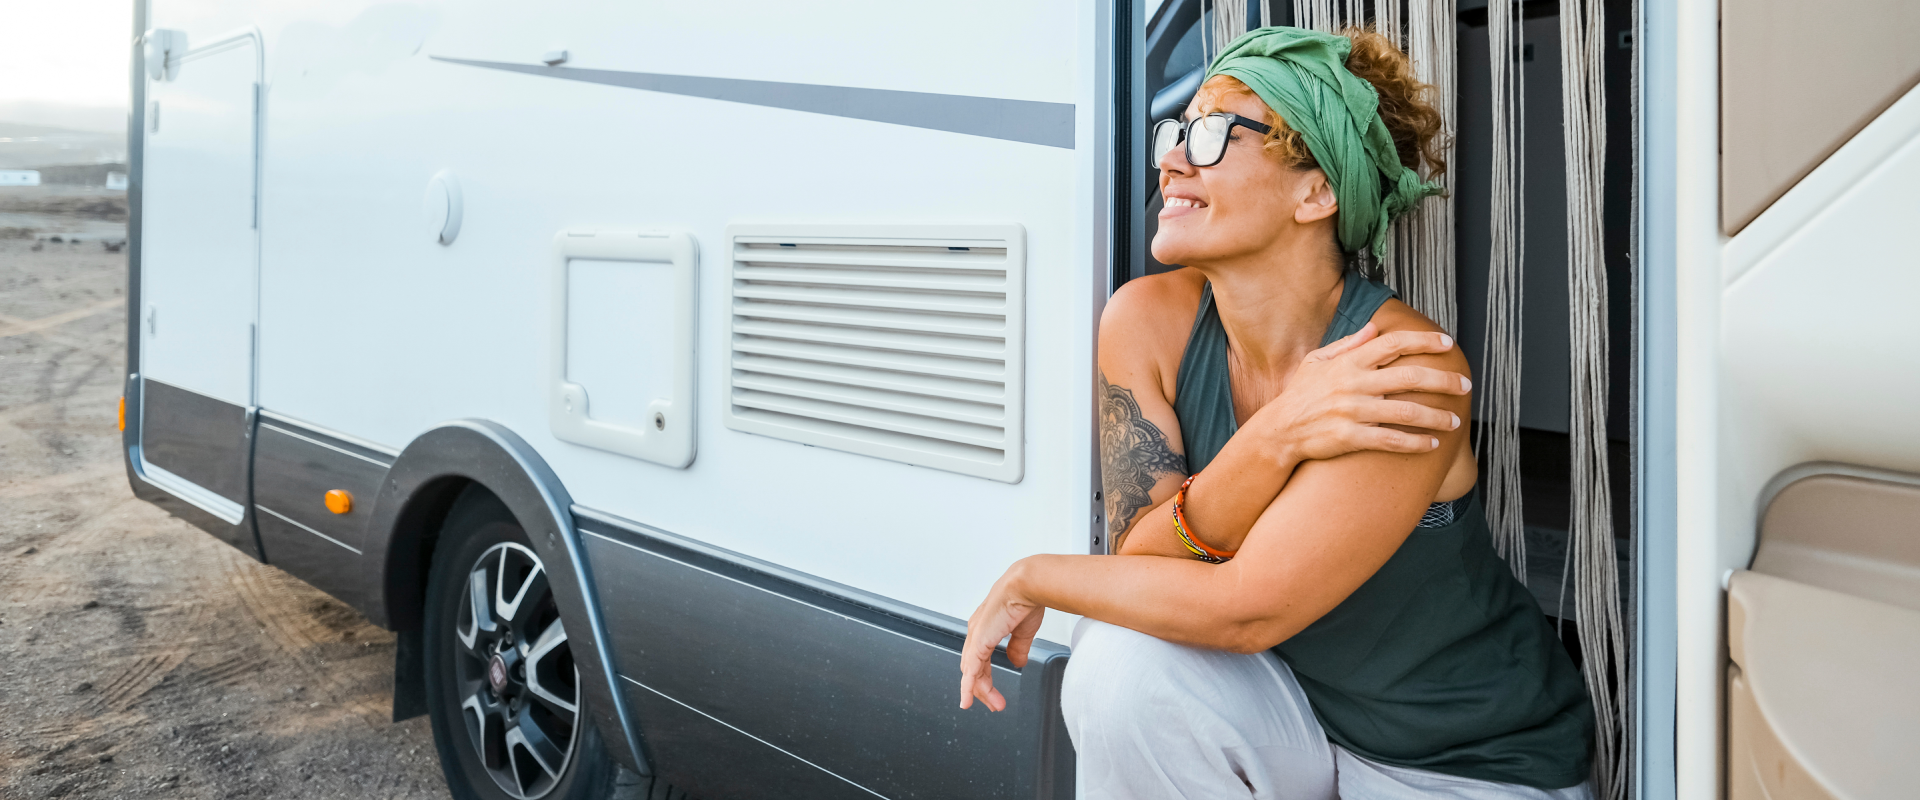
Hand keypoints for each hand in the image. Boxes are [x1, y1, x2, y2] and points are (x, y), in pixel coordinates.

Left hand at [958, 559, 1045, 711]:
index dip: (985, 678)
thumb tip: (1017, 663)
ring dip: (980, 691)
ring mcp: (976, 637)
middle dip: (982, 689)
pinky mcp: (979, 641)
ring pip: (971, 672)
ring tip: (994, 705)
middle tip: (994, 704)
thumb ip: (1018, 648)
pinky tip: (968, 699)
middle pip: (972, 668)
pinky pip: (970, 670)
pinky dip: (968, 687)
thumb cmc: (1027, 598)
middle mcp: (977, 632)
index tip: (994, 694)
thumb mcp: (1023, 631)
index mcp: (985, 628)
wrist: (1028, 585)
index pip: (979, 660)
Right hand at [1252, 323, 1469, 461]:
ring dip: (1436, 416)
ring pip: (1406, 412)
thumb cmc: (1301, 395)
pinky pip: (1391, 440)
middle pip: (1410, 377)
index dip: (1423, 341)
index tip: (1447, 344)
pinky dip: (1415, 442)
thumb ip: (1348, 345)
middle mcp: (1353, 384)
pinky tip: (1432, 444)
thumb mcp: (1317, 361)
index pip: (1393, 343)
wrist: (1279, 431)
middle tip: (1465, 385)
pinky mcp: (1350, 438)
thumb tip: (1375, 328)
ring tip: (1454, 420)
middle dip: (1444, 380)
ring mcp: (1352, 412)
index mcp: (1348, 362)